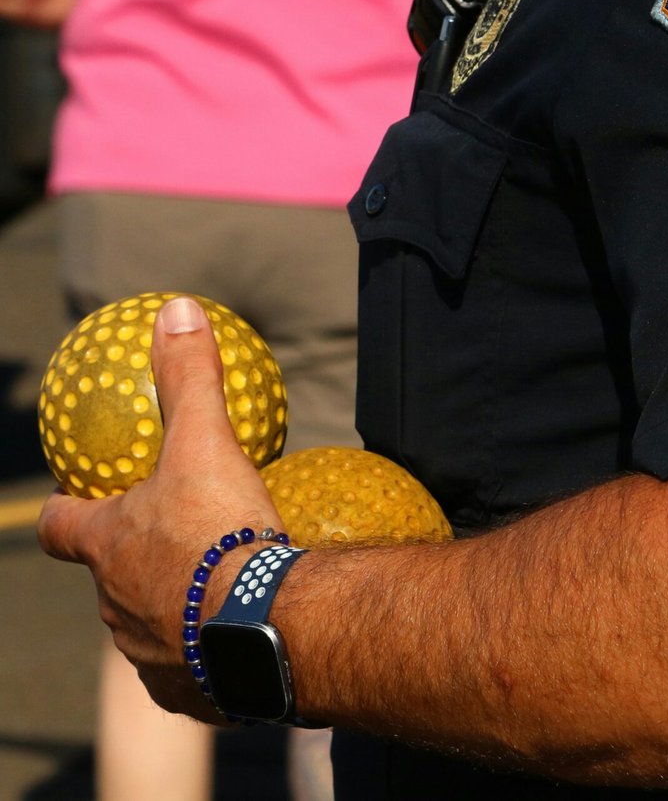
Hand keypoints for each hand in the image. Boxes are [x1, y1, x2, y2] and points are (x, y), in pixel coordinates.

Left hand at [37, 296, 284, 719]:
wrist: (269, 626)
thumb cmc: (223, 532)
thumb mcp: (206, 443)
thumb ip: (190, 379)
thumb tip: (175, 310)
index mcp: (109, 547)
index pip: (62, 528)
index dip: (66, 511)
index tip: (80, 502)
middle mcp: (114, 606)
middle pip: (110, 582)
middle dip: (135, 566)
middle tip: (179, 546)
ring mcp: (149, 656)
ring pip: (150, 630)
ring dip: (175, 614)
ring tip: (221, 597)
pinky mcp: (192, 693)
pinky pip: (194, 674)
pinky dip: (211, 657)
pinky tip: (244, 642)